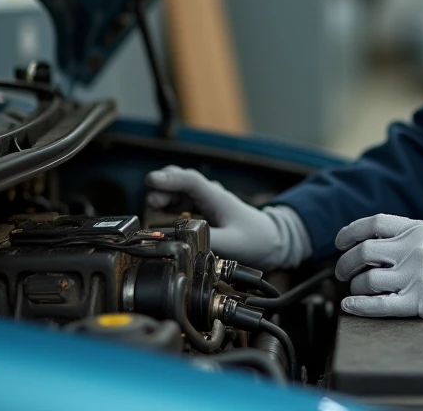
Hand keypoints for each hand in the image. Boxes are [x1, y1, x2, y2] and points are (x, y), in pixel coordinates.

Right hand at [145, 165, 303, 270]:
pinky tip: (162, 218)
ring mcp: (204, 201)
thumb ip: (207, 241)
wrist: (270, 242)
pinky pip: (179, 204)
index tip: (151, 181)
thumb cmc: (255, 240)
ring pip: (177, 192)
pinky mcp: (201, 211)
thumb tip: (181, 242)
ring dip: (162, 198)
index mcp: (217, 197)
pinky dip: (167, 207)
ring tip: (154, 211)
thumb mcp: (233, 244)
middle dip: (161, 187)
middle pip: (179, 181)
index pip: (190, 180)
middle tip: (152, 204)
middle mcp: (209, 195)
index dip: (169, 179)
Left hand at [334, 214, 422, 325]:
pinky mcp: (419, 301)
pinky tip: (349, 306)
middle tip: (341, 272)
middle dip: (345, 263)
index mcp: (417, 229)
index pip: (374, 223)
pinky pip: (379, 304)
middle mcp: (414, 249)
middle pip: (364, 252)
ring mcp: (416, 275)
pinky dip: (359, 306)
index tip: (340, 243)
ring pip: (368, 280)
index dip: (350, 232)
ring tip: (356, 290)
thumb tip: (371, 239)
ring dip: (355, 286)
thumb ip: (406, 234)